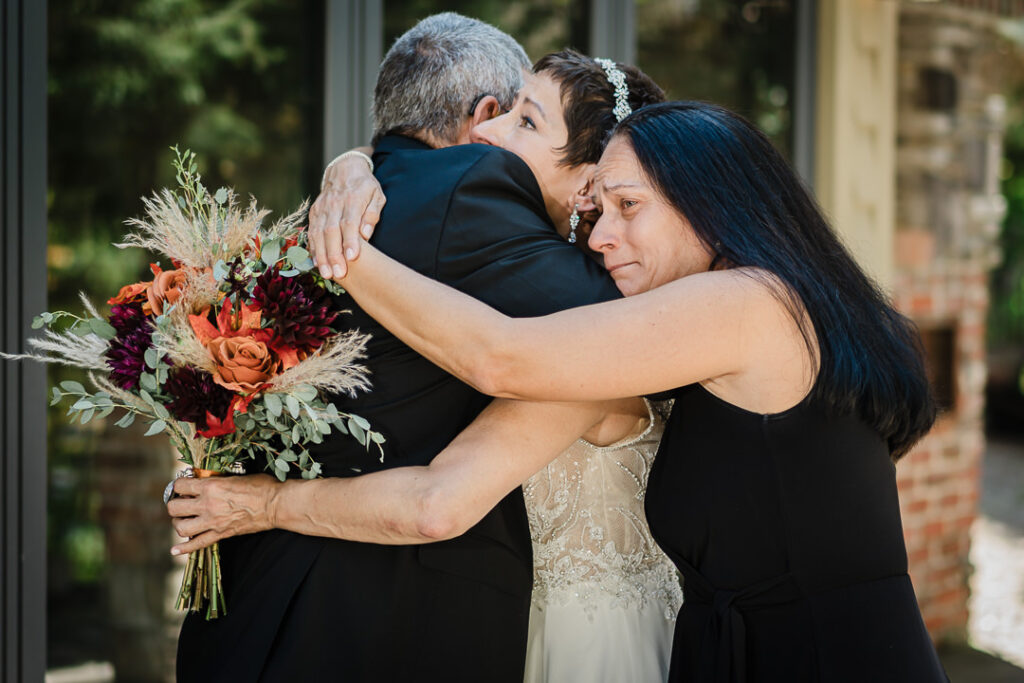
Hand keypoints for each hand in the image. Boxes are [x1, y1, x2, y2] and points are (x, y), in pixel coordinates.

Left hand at [167, 474, 279, 554]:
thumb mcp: (235, 476)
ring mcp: (213, 522)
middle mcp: (207, 505)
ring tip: (184, 519)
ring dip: (179, 523)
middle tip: (182, 502)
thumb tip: (205, 482)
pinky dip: (184, 549)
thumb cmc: (261, 486)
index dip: (179, 485)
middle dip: (175, 504)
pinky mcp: (221, 534)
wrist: (276, 504)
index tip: (183, 487)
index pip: (180, 485)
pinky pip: (197, 544)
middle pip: (174, 508)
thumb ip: (217, 480)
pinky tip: (175, 550)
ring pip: (181, 528)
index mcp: (211, 486)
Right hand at [308, 153, 384, 279]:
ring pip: (319, 234)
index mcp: (352, 199)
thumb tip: (366, 234)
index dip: (350, 241)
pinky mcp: (314, 213)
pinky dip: (313, 248)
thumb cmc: (365, 186)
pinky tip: (317, 263)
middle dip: (334, 254)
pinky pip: (312, 232)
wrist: (344, 169)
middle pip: (331, 231)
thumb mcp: (377, 195)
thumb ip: (372, 214)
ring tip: (327, 273)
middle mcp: (334, 204)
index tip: (352, 258)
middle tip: (339, 273)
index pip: (349, 222)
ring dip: (322, 255)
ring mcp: (322, 208)